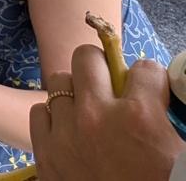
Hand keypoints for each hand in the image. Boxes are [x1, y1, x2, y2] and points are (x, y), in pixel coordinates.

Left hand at [30, 44, 185, 180]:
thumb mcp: (177, 152)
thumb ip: (165, 119)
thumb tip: (158, 95)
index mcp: (139, 117)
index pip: (145, 69)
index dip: (150, 80)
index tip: (150, 91)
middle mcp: (98, 116)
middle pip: (86, 58)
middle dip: (101, 67)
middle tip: (110, 84)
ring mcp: (66, 133)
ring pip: (58, 81)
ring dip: (75, 91)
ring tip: (87, 108)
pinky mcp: (45, 153)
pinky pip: (39, 112)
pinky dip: (53, 117)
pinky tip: (68, 130)